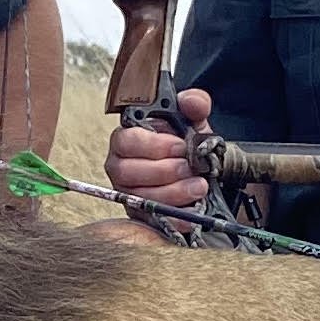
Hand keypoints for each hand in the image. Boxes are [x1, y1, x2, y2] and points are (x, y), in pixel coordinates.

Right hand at [104, 88, 213, 226]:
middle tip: (190, 167)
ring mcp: (128, 192)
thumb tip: (192, 102)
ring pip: (140, 196)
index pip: (125, 140)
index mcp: (128, 138)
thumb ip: (194, 104)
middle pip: (127, 171)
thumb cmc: (186, 144)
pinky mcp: (140, 214)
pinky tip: (193, 211)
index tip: (180, 146)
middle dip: (164, 171)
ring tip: (199, 186)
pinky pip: (152, 219)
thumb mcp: (193, 121)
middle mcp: (121, 165)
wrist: (199, 170)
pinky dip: (174, 216)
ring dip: (173, 193)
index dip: (153, 145)